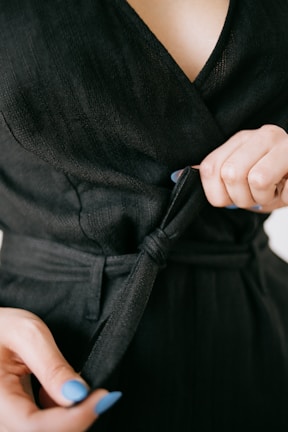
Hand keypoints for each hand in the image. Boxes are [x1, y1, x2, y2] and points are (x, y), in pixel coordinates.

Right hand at [0, 308, 121, 431]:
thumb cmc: (3, 326)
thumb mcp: (28, 334)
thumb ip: (52, 365)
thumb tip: (78, 394)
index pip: (34, 426)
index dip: (74, 418)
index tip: (102, 397)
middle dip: (76, 418)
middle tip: (98, 394)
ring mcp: (4, 421)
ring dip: (68, 418)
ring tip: (75, 387)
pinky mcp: (13, 419)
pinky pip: (39, 427)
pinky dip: (59, 415)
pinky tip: (58, 392)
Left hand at [197, 125, 287, 211]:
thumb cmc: (274, 179)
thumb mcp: (242, 176)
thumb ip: (215, 175)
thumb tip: (180, 174)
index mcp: (241, 139)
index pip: (210, 168)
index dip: (217, 193)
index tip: (232, 196)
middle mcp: (262, 136)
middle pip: (231, 174)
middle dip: (241, 198)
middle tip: (255, 196)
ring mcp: (285, 145)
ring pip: (257, 180)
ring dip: (263, 198)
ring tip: (272, 192)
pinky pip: (286, 189)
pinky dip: (285, 198)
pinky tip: (287, 191)